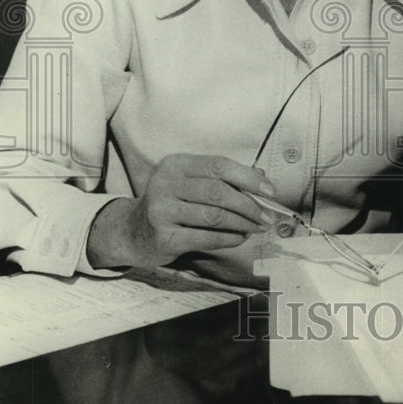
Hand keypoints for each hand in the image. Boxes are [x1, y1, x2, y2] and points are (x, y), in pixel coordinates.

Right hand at [86, 154, 276, 269]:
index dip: (248, 178)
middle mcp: (165, 184)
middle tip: (267, 216)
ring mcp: (162, 211)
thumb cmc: (171, 204)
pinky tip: (240, 238)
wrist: (132, 232)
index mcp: (175, 164)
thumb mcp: (190, 183)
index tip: (270, 191)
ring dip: (243, 223)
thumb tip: (262, 179)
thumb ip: (222, 179)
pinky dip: (229, 238)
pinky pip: (206, 238)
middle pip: (218, 191)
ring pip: (215, 216)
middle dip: (249, 205)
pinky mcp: (164, 237)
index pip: (218, 165)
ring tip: (257, 227)